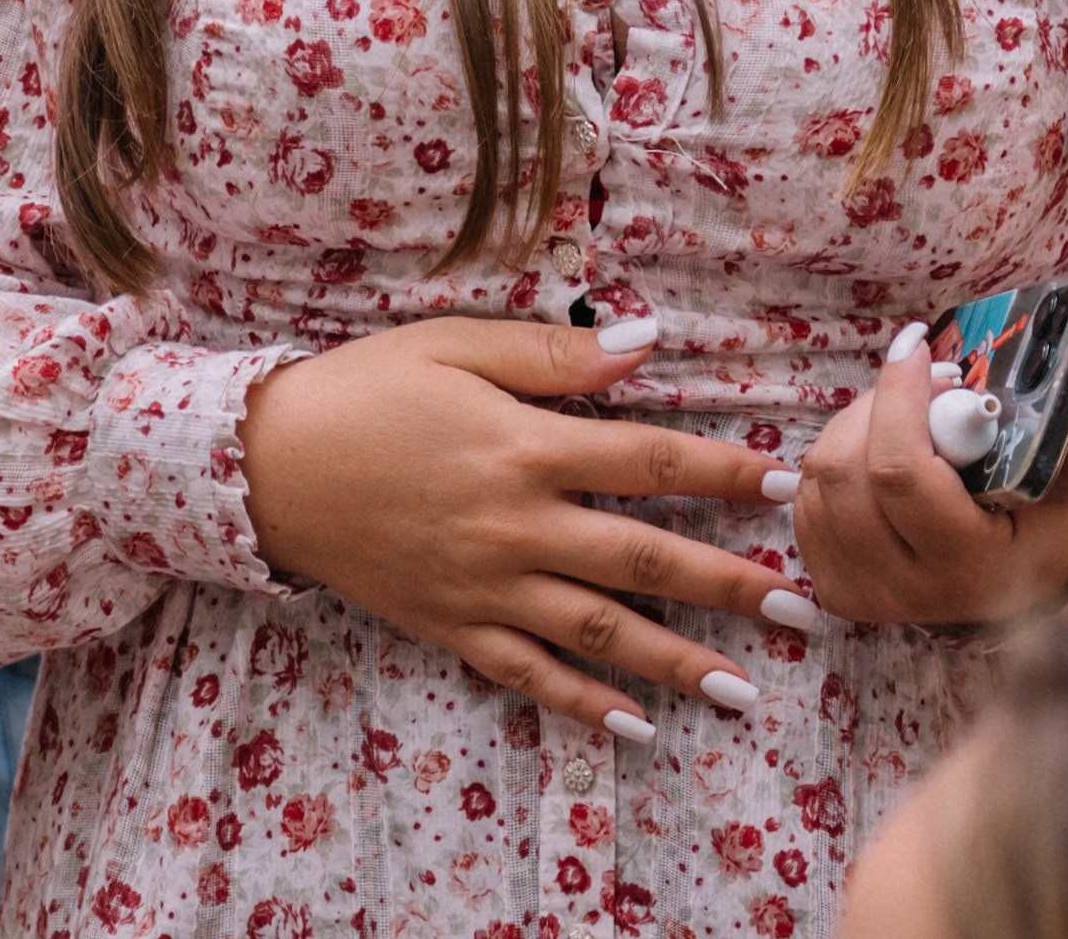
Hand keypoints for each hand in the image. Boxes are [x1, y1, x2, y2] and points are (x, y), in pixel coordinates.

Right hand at [240, 316, 812, 741]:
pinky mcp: (451, 625)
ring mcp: (484, 585)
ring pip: (598, 631)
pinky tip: (634, 726)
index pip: (648, 459)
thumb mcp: (456, 344)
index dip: (721, 471)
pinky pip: (528, 673)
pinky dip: (582, 703)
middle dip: (729, 584)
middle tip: (803, 609)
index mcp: (523, 445)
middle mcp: (515, 525)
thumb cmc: (365, 387)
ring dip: (677, 661)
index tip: (783, 484)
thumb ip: (554, 352)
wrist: (265, 465)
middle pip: (643, 557)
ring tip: (744, 689)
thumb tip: (645, 340)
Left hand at [791, 318, 1067, 624]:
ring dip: (854, 426)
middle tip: (918, 378)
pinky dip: (835, 460)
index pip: (902, 473)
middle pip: (850, 472)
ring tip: (903, 415)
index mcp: (973, 565)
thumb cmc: (1056, 523)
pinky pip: (807, 503)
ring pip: (821, 480)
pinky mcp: (838, 589)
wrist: (1026, 590)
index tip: (920, 346)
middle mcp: (913, 591)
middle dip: (879, 403)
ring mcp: (869, 595)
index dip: (900, 396)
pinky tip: (878, 455)